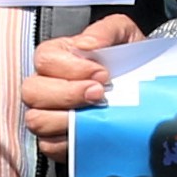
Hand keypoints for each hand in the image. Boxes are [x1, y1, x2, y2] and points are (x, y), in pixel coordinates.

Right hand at [23, 16, 138, 160]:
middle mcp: (44, 85)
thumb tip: (87, 44)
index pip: (45, 60)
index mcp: (56, 57)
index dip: (72, 68)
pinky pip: (48, 145)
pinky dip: (68, 141)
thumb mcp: (123, 33)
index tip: (102, 73)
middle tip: (99, 93)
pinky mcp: (54, 139)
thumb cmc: (127, 59)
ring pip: (36, 120)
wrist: (144, 88)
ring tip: (95, 113)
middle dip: (67, 94)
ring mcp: (46, 113)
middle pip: (32, 91)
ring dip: (67, 118)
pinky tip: (90, 130)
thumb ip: (106, 31)